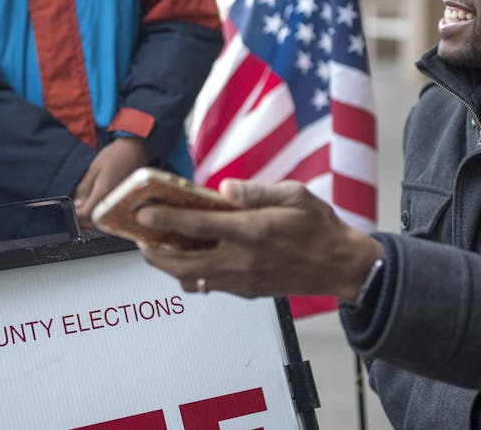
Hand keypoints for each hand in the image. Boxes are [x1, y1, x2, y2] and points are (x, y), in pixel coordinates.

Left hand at [73, 136, 149, 220]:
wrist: (136, 149)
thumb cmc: (115, 154)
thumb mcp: (94, 168)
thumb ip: (84, 187)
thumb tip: (77, 203)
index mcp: (103, 193)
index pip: (85, 214)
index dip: (75, 214)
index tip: (70, 208)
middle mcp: (113, 201)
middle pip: (95, 220)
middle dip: (84, 215)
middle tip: (77, 204)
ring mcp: (121, 202)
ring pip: (104, 217)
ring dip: (94, 213)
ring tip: (87, 201)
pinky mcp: (127, 199)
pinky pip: (113, 211)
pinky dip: (103, 209)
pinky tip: (100, 199)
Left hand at [135, 179, 382, 299]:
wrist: (341, 266)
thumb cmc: (318, 227)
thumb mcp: (294, 195)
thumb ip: (256, 191)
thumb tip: (223, 189)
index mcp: (252, 232)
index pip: (198, 227)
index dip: (165, 220)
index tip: (143, 213)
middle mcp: (242, 260)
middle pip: (183, 264)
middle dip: (153, 253)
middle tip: (139, 237)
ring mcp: (243, 280)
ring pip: (192, 280)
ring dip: (169, 266)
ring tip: (156, 248)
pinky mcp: (247, 291)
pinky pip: (209, 286)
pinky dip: (191, 273)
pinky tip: (188, 256)